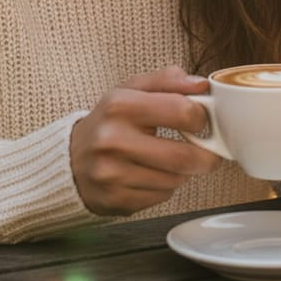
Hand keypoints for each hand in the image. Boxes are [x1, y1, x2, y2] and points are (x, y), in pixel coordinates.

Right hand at [70, 65, 220, 215]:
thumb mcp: (132, 89)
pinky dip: (166, 187)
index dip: (201, 117)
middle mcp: (113, 140)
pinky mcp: (116, 200)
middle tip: (209, 151)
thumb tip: (202, 85)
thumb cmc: (110, 120)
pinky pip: (161, 198)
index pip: (182, 112)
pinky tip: (154, 175)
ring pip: (175, 180)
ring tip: (172, 159)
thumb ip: (168, 80)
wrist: (71, 158)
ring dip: (184, 172)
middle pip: (183, 156)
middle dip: (206, 156)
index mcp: (120, 105)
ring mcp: (112, 174)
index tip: (201, 120)